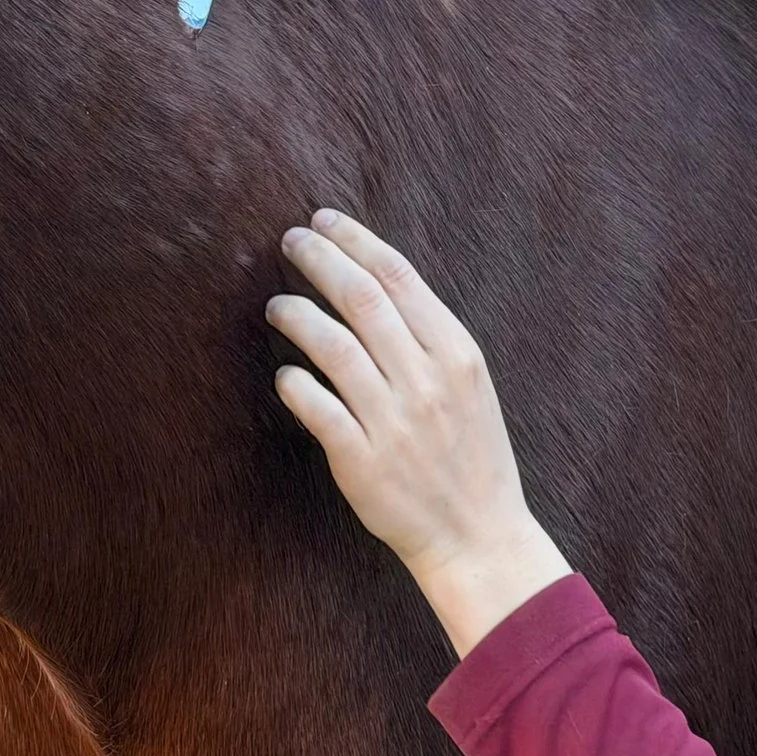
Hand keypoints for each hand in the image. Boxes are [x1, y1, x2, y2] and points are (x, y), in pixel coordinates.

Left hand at [266, 209, 572, 655]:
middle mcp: (427, 381)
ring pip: (332, 347)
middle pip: (362, 299)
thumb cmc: (469, 454)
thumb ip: (427, 337)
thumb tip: (373, 281)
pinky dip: (294, 383)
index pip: (399, 276)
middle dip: (320, 260)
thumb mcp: (468, 384)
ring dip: (297, 315)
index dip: (355, 240)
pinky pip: (316, 407)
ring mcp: (394, 422)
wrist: (478, 534)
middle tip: (290, 240)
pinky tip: (285, 375)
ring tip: (277, 305)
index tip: (322, 220)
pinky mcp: (362, 462)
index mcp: (457, 354)